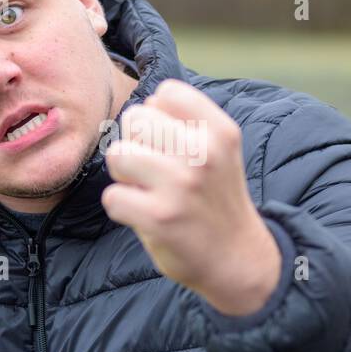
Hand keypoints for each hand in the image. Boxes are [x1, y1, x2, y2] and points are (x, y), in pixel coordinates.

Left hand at [102, 79, 281, 314]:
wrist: (237, 259)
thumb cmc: (215, 199)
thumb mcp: (219, 152)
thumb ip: (186, 123)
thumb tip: (141, 107)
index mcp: (220, 132)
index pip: (166, 92)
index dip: (157, 116)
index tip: (170, 144)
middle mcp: (203, 153)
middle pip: (135, 118)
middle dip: (136, 144)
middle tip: (155, 171)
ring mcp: (181, 185)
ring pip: (118, 154)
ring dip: (125, 175)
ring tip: (148, 191)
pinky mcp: (159, 217)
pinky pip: (112, 197)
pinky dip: (122, 208)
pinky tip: (144, 215)